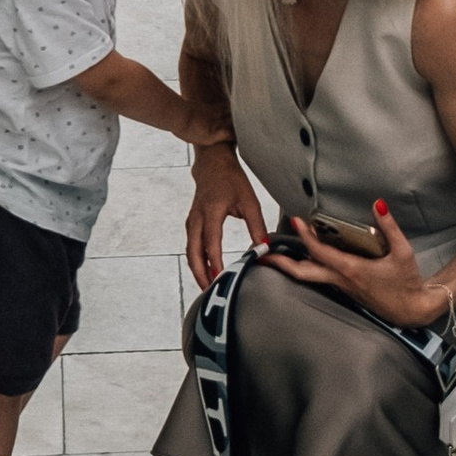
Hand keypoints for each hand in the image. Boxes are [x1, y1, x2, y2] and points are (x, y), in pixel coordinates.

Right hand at [185, 143, 269, 290]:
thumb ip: (257, 225)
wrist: (212, 164)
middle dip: (201, 274)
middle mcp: (197, 219)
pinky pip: (191, 246)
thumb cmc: (231, 180)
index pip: (211, 243)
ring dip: (197, 270)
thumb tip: (264, 248)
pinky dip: (196, 261)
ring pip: (191, 252)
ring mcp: (191, 221)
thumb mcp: (249, 201)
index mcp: (212, 212)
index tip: (222, 277)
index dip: (215, 262)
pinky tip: (205, 271)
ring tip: (208, 286)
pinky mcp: (191, 224)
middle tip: (211, 291)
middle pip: (194, 253)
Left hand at [267, 200, 441, 326]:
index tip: (296, 221)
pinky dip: (304, 269)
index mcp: (352, 270)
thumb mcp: (403, 251)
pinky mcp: (343, 291)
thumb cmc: (407, 282)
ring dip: (288, 266)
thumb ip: (389, 226)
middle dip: (279, 263)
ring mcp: (340, 288)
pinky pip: (317, 279)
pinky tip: (300, 260)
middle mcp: (341, 280)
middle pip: (302, 273)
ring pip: (307, 278)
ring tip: (271, 255)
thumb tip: (378, 204)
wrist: (411, 310)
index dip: (306, 236)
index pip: (321, 252)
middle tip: (260, 253)